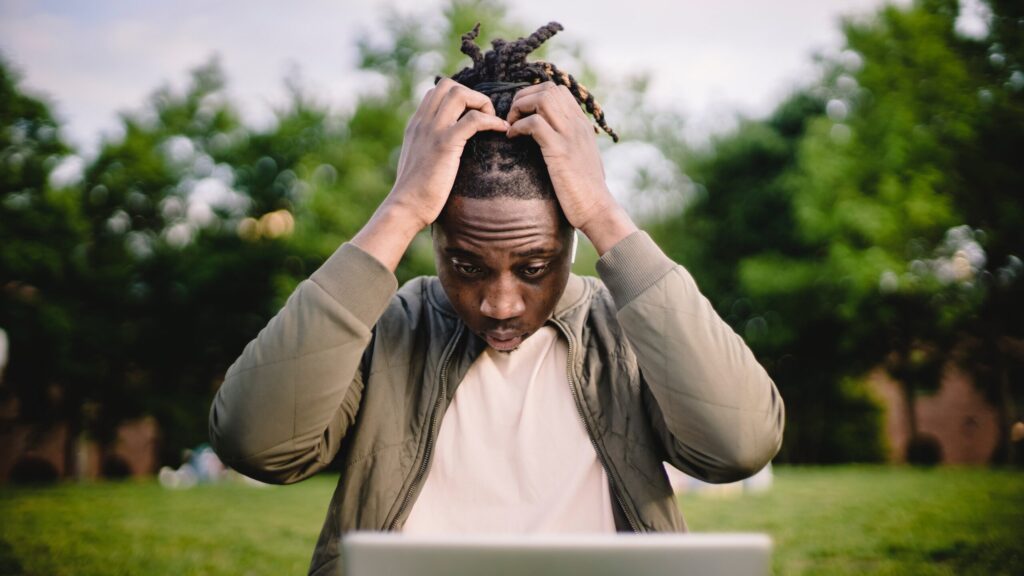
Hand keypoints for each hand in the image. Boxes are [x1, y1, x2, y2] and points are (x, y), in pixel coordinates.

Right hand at [352, 79, 507, 270]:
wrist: (406, 207)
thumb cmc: (415, 192)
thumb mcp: (419, 161)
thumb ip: (428, 148)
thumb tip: (444, 150)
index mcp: (416, 124)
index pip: (436, 92)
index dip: (459, 97)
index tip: (473, 116)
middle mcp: (423, 122)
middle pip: (448, 85)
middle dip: (472, 95)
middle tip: (484, 117)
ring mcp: (433, 131)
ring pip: (460, 94)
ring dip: (481, 103)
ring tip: (492, 122)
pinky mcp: (445, 144)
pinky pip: (474, 119)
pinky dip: (492, 121)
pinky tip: (501, 130)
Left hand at [506, 82, 635, 253]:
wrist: (597, 209)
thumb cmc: (584, 190)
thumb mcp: (579, 158)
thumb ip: (567, 142)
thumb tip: (548, 139)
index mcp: (582, 124)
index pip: (557, 90)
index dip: (533, 95)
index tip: (522, 114)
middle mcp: (577, 124)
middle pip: (548, 89)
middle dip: (523, 97)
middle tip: (512, 118)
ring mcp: (570, 135)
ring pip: (542, 99)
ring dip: (520, 108)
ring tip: (512, 125)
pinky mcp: (560, 151)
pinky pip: (534, 124)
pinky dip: (518, 126)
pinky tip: (513, 138)